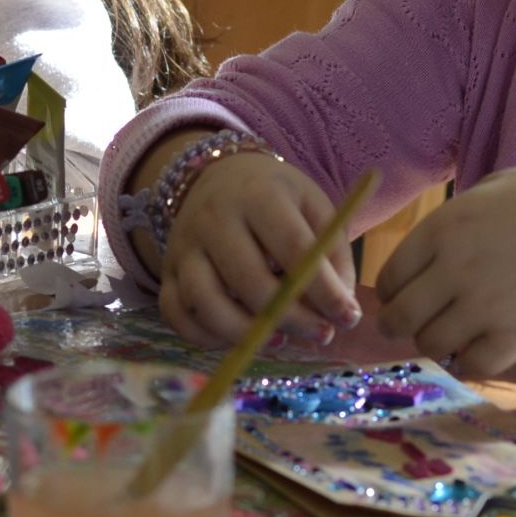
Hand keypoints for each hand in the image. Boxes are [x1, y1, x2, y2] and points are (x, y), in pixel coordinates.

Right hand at [158, 152, 362, 347]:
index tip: (348, 317)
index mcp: (258, 194)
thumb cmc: (278, 199)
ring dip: (245, 333)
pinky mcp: (167, 271)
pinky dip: (206, 337)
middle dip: (289, 317)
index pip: (291, 246)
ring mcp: (184, 246)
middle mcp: (214, 218)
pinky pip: (176, 314)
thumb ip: (332, 257)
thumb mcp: (314, 210)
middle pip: (248, 279)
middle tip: (320, 334)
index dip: (321, 287)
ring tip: (281, 338)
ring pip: (205, 302)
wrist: (221, 177)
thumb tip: (341, 314)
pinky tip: (240, 337)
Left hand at [375, 166, 515, 378]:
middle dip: (399, 324)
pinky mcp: (514, 339)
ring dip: (437, 341)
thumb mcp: (495, 190)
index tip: (403, 295)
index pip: (389, 278)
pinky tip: (482, 345)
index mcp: (444, 229)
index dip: (392, 291)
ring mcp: (483, 308)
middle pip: (398, 318)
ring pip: (430, 344)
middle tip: (413, 324)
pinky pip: (469, 365)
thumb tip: (430, 251)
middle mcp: (454, 271)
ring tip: (455, 332)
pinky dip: (470, 360)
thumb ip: (455, 221)